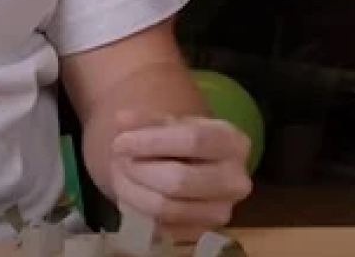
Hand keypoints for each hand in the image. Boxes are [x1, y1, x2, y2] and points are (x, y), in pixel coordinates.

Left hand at [107, 111, 252, 242]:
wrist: (195, 170)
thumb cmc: (181, 142)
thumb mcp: (169, 123)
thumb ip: (146, 120)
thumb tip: (121, 120)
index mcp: (234, 143)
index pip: (193, 140)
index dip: (152, 141)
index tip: (120, 142)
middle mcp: (236, 181)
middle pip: (179, 180)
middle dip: (139, 170)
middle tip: (118, 161)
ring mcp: (222, 211)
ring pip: (167, 208)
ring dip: (133, 193)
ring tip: (120, 177)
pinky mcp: (202, 233)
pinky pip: (161, 228)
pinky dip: (139, 212)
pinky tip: (132, 195)